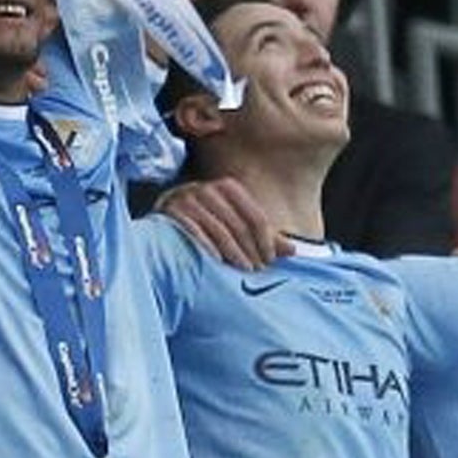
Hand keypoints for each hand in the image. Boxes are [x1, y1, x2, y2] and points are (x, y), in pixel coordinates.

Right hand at [156, 177, 290, 268]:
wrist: (164, 214)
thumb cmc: (206, 221)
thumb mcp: (236, 224)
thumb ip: (264, 236)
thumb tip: (293, 250)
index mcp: (228, 187)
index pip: (256, 216)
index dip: (266, 240)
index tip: (270, 260)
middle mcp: (208, 189)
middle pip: (238, 224)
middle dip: (250, 249)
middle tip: (257, 270)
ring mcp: (188, 198)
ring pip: (218, 229)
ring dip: (233, 252)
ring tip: (242, 269)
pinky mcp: (171, 210)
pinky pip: (193, 230)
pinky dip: (207, 246)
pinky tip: (216, 261)